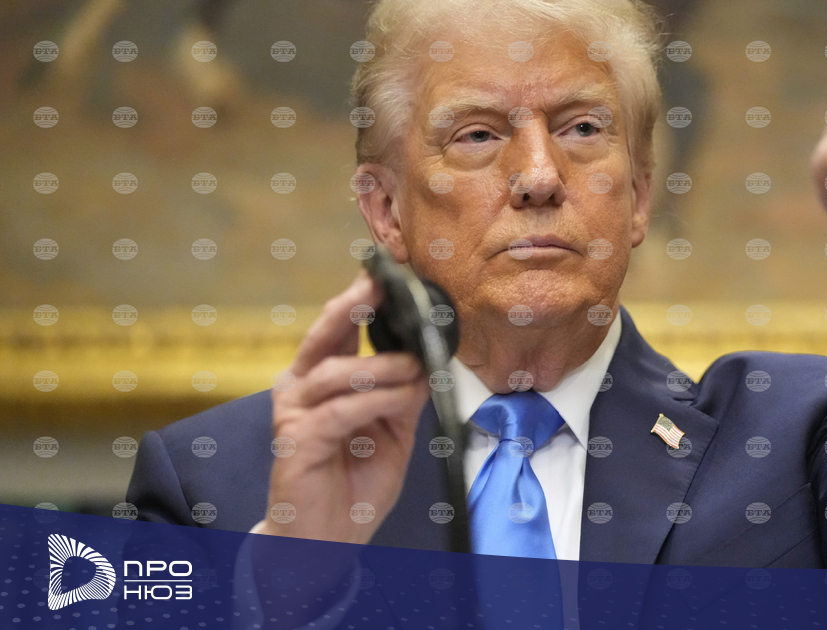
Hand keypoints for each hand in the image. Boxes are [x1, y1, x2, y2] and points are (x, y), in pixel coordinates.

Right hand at [262, 271, 430, 543]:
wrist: (325, 542)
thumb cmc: (354, 483)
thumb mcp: (393, 432)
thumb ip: (405, 395)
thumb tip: (428, 361)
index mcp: (322, 379)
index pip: (340, 328)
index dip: (361, 298)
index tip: (388, 272)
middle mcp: (302, 388)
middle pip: (324, 333)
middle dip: (354, 305)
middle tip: (381, 284)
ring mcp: (295, 413)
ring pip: (337, 371)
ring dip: (382, 366)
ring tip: (415, 366)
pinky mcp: (296, 441)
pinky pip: (340, 411)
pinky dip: (374, 401)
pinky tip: (400, 398)